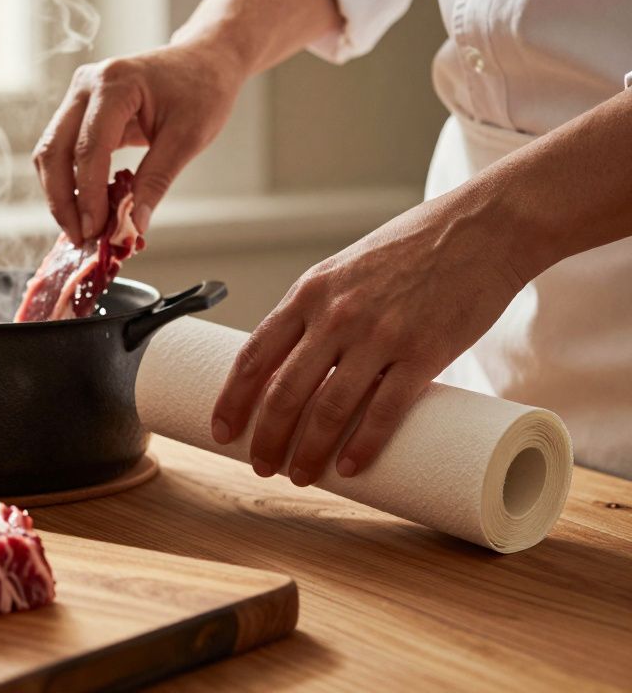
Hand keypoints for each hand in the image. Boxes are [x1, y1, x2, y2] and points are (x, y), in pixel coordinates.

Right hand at [32, 41, 246, 244]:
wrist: (204, 61)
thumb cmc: (202, 90)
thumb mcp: (187, 138)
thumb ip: (156, 181)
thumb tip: (134, 226)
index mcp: (114, 84)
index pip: (89, 149)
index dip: (88, 195)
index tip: (95, 231)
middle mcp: (86, 85)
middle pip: (54, 151)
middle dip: (62, 200)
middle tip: (80, 237)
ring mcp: (78, 96)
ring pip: (50, 153)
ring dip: (61, 194)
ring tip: (83, 228)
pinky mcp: (80, 110)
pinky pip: (63, 151)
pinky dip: (71, 182)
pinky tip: (88, 208)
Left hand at [210, 192, 527, 485]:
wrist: (482, 227)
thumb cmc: (411, 250)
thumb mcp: (346, 271)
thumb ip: (320, 313)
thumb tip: (296, 367)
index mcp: (309, 293)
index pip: (253, 355)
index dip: (232, 400)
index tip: (221, 430)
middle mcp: (336, 314)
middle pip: (284, 390)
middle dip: (266, 437)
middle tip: (261, 465)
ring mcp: (380, 334)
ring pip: (329, 408)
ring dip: (308, 451)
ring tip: (300, 475)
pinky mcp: (425, 352)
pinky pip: (385, 410)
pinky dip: (363, 446)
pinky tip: (350, 468)